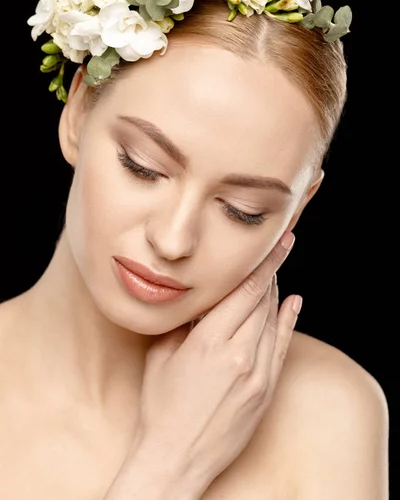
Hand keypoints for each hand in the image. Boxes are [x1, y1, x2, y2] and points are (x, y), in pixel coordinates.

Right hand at [112, 231, 300, 495]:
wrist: (175, 457)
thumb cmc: (160, 406)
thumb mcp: (162, 353)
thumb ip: (184, 320)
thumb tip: (200, 297)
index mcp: (210, 341)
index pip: (246, 290)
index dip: (264, 263)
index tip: (278, 242)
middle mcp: (240, 354)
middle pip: (263, 301)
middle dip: (270, 272)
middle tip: (275, 249)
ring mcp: (257, 375)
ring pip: (273, 320)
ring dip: (275, 294)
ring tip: (275, 272)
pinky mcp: (265, 391)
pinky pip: (282, 347)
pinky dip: (288, 322)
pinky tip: (293, 304)